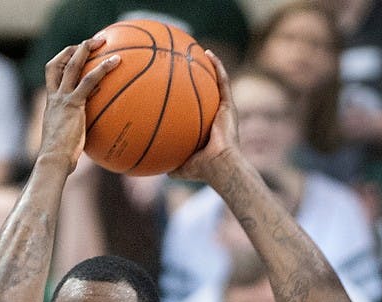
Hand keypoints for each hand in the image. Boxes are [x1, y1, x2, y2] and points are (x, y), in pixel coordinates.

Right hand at [38, 39, 120, 172]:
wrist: (53, 159)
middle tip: (90, 42)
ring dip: (86, 50)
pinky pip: (89, 81)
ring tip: (102, 41)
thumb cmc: (61, 157)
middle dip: (74, 49)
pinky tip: (116, 62)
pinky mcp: (73, 104)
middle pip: (60, 63)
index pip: (52, 74)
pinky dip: (102, 69)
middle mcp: (55, 97)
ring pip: (73, 66)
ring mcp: (63, 99)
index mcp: (51, 103)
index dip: (62, 60)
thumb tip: (93, 141)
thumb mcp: (68, 140)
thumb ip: (77, 133)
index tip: (74, 54)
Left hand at [170, 52, 239, 183]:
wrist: (220, 167)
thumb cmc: (202, 170)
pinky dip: (217, 66)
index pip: (197, 110)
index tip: (176, 87)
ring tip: (199, 51)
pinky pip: (223, 82)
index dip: (188, 98)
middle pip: (207, 92)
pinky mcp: (229, 106)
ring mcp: (224, 111)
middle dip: (199, 78)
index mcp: (206, 129)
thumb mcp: (180, 168)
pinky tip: (208, 53)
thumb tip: (151, 168)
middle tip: (186, 64)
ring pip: (217, 83)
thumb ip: (168, 164)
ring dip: (210, 67)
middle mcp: (216, 118)